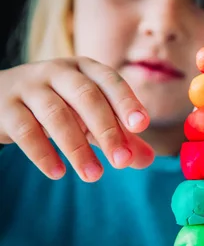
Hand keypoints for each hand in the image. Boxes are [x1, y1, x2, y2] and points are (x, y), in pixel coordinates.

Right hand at [0, 57, 154, 181]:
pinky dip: (43, 153)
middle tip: (121, 162)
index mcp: (86, 69)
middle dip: (107, 131)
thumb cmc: (59, 107)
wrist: (0, 98)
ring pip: (57, 115)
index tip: (141, 126)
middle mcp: (58, 71)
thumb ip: (120, 136)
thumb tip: (147, 159)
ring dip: (77, 148)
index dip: (127, 102)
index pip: (111, 81)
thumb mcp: (90, 118)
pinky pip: (25, 129)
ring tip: (93, 176)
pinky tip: (57, 173)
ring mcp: (29, 86)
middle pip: (87, 97)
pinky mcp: (5, 106)